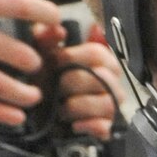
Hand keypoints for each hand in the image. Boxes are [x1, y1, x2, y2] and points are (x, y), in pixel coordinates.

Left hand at [34, 23, 123, 140]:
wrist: (45, 112)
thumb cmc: (50, 79)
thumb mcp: (43, 54)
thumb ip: (47, 38)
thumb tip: (57, 29)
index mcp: (102, 61)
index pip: (97, 53)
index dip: (71, 56)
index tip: (54, 61)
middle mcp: (112, 81)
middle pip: (101, 78)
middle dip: (70, 83)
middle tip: (53, 86)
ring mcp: (113, 104)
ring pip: (106, 104)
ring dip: (77, 106)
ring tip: (60, 108)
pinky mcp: (110, 126)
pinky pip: (107, 126)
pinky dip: (89, 126)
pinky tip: (74, 124)